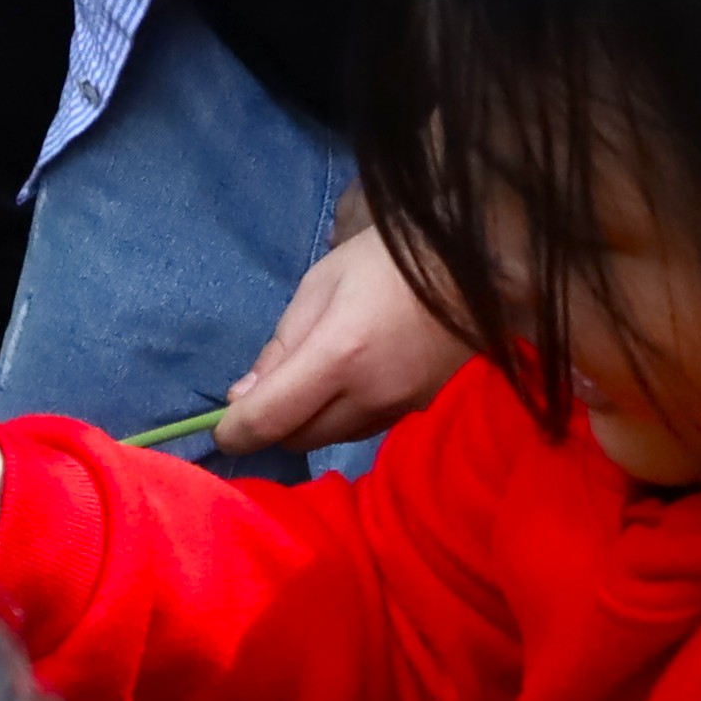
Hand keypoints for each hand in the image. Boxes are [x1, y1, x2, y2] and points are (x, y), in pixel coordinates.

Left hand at [222, 219, 466, 454]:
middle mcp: (370, 393)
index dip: (236, 432)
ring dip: (310, 422)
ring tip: (314, 379)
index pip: (270, 419)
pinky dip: (343, 417)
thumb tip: (242, 396)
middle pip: (299, 439)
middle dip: (274, 425)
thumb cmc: (390, 261)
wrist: (479, 263)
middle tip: (270, 391)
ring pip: (332, 438)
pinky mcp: (420, 411)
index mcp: (339, 354)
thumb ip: (280, 345)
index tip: (222, 429)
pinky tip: (350, 382)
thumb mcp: (321, 284)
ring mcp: (400, 407)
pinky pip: (364, 429)